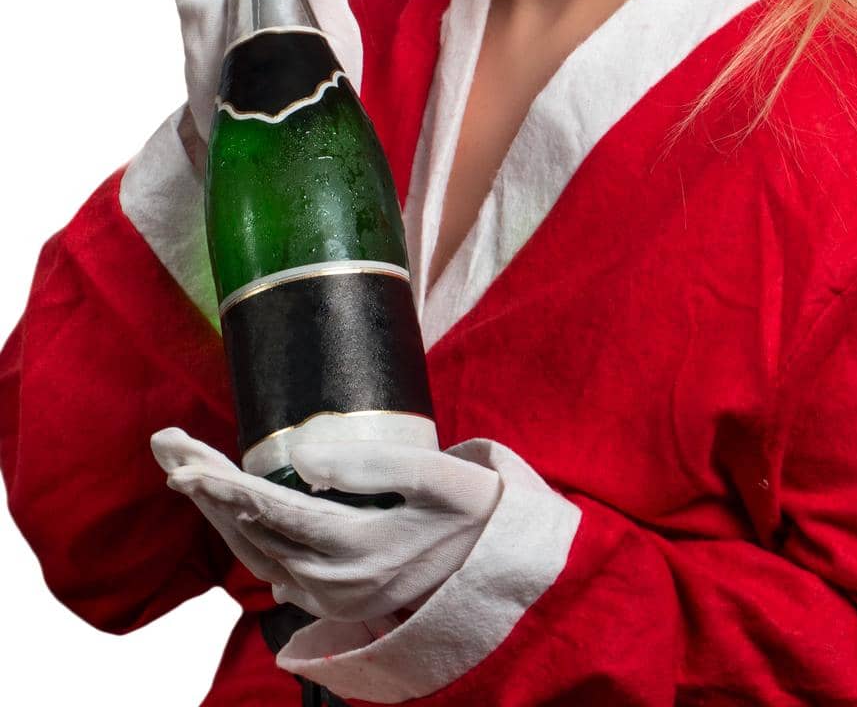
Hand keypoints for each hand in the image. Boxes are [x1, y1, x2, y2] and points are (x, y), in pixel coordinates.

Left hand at [150, 427, 502, 622]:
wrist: (503, 568)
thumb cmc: (475, 510)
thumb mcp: (438, 475)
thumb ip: (372, 462)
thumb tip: (304, 455)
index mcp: (357, 546)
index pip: (272, 510)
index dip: (223, 485)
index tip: (183, 462)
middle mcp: (336, 580)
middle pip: (251, 530)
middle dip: (203, 487)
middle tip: (165, 446)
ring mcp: (334, 596)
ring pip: (256, 553)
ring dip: (216, 510)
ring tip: (183, 470)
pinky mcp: (338, 599)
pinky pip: (275, 568)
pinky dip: (244, 536)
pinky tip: (227, 514)